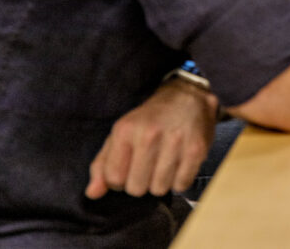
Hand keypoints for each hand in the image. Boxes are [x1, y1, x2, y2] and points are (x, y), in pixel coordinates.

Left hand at [85, 79, 217, 198]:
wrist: (188, 97)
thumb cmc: (150, 120)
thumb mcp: (121, 134)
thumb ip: (103, 164)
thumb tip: (92, 193)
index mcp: (126, 130)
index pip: (114, 179)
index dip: (119, 180)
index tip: (129, 167)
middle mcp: (149, 135)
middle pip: (136, 188)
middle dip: (141, 182)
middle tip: (148, 165)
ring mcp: (175, 142)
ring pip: (159, 189)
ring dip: (161, 182)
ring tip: (164, 164)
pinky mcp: (196, 149)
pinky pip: (181, 185)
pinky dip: (180, 180)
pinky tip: (179, 164)